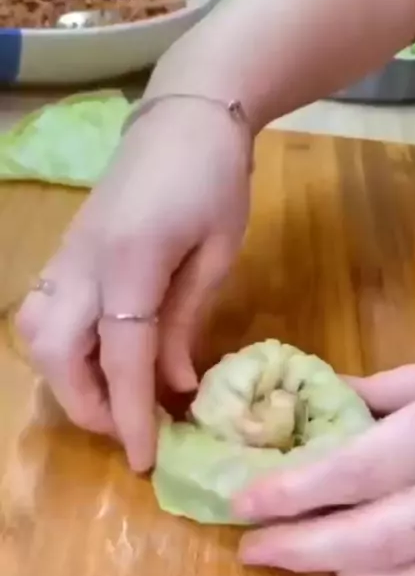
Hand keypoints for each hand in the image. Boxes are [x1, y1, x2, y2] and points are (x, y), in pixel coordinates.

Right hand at [16, 96, 251, 471]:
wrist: (187, 114)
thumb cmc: (216, 178)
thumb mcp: (216, 253)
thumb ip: (187, 320)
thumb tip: (174, 385)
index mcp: (129, 263)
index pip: (120, 359)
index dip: (131, 415)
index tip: (145, 461)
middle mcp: (83, 263)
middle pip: (57, 354)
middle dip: (87, 404)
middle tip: (131, 425)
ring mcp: (67, 253)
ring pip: (36, 333)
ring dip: (65, 377)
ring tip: (111, 394)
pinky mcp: (67, 248)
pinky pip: (44, 309)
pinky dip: (61, 346)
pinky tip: (95, 354)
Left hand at [234, 346, 414, 575]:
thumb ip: (389, 389)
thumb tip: (324, 394)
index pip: (358, 467)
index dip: (295, 490)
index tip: (244, 499)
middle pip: (374, 537)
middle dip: (302, 548)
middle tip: (251, 548)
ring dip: (343, 575)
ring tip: (298, 554)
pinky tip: (362, 571)